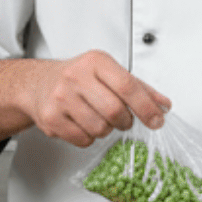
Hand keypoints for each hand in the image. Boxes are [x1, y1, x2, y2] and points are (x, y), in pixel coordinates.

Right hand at [28, 51, 170, 147]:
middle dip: (126, 121)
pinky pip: (83, 140)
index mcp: (96, 62)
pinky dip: (89, 137)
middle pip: (115, 111)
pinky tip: (82, 123)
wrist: (37, 83)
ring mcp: (61, 98)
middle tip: (124, 119)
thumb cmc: (78, 77)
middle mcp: (76, 76)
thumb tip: (164, 106)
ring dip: (107, 129)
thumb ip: (138, 88)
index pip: (127, 85)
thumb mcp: (108, 73)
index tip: (157, 120)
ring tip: (98, 117)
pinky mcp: (51, 118)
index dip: (146, 106)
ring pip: (100, 129)